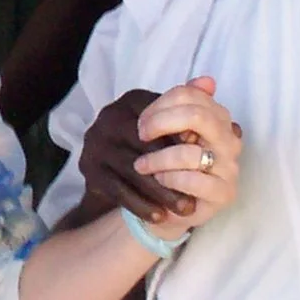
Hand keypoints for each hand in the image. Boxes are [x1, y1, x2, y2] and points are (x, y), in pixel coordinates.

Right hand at [79, 86, 191, 225]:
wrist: (111, 169)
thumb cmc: (150, 141)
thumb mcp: (170, 121)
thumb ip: (191, 102)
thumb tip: (211, 83)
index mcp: (130, 100)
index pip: (159, 115)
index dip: (181, 136)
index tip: (204, 154)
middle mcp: (108, 117)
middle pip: (145, 145)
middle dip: (174, 169)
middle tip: (199, 190)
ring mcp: (94, 143)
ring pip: (133, 170)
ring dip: (161, 193)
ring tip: (185, 209)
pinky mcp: (88, 168)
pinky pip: (117, 190)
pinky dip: (140, 205)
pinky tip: (159, 217)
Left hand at [126, 76, 240, 238]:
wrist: (169, 206)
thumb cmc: (170, 165)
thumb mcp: (171, 132)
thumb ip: (182, 106)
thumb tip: (206, 79)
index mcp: (219, 118)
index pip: (193, 96)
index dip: (161, 104)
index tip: (141, 121)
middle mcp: (230, 140)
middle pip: (198, 117)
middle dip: (162, 123)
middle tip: (141, 135)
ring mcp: (230, 168)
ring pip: (191, 153)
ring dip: (158, 159)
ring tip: (141, 166)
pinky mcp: (224, 194)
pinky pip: (194, 181)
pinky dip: (170, 179)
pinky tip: (159, 181)